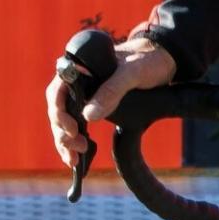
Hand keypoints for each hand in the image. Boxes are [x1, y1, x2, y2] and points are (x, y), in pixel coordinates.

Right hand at [46, 34, 176, 171]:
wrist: (161, 62)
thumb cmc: (147, 61)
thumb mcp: (132, 74)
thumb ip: (112, 91)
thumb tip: (88, 116)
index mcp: (80, 68)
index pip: (57, 91)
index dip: (59, 112)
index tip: (72, 130)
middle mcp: (78, 81)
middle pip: (58, 109)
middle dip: (62, 132)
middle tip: (77, 148)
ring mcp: (86, 95)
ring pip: (65, 120)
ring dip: (66, 141)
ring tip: (74, 158)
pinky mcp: (95, 106)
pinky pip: (78, 125)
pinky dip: (74, 142)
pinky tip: (77, 157)